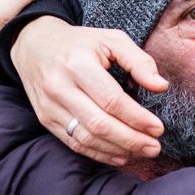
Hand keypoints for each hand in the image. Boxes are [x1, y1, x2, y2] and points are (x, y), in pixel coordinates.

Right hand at [10, 17, 168, 167]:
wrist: (33, 45)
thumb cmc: (79, 43)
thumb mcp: (110, 39)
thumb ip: (138, 60)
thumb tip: (161, 86)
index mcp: (77, 64)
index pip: (111, 99)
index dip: (137, 118)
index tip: (158, 128)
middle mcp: (59, 87)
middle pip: (99, 123)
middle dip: (131, 139)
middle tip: (154, 147)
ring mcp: (50, 106)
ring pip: (87, 138)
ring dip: (118, 149)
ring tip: (142, 152)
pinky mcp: (46, 119)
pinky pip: (74, 143)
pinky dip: (99, 153)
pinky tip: (121, 155)